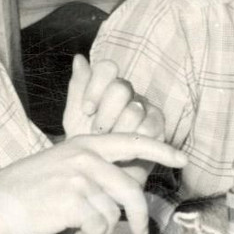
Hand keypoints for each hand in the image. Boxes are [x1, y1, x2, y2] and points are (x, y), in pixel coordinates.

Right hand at [0, 132, 185, 233]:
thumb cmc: (28, 190)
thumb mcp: (60, 164)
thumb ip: (90, 167)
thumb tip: (124, 186)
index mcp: (84, 145)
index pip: (131, 141)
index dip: (160, 149)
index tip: (182, 158)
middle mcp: (84, 157)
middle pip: (130, 190)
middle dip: (140, 216)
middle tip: (141, 233)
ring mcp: (79, 178)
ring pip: (113, 213)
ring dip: (101, 232)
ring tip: (82, 232)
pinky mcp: (73, 201)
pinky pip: (98, 227)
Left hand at [63, 54, 167, 190]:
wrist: (99, 174)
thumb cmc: (86, 145)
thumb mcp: (74, 117)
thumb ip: (77, 89)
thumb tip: (79, 58)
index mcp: (108, 86)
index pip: (107, 69)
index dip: (95, 88)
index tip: (86, 110)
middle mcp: (129, 94)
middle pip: (121, 88)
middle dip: (105, 114)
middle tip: (98, 132)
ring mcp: (146, 109)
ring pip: (134, 109)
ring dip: (118, 131)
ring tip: (110, 143)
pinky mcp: (158, 127)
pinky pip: (149, 127)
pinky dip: (133, 141)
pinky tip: (125, 149)